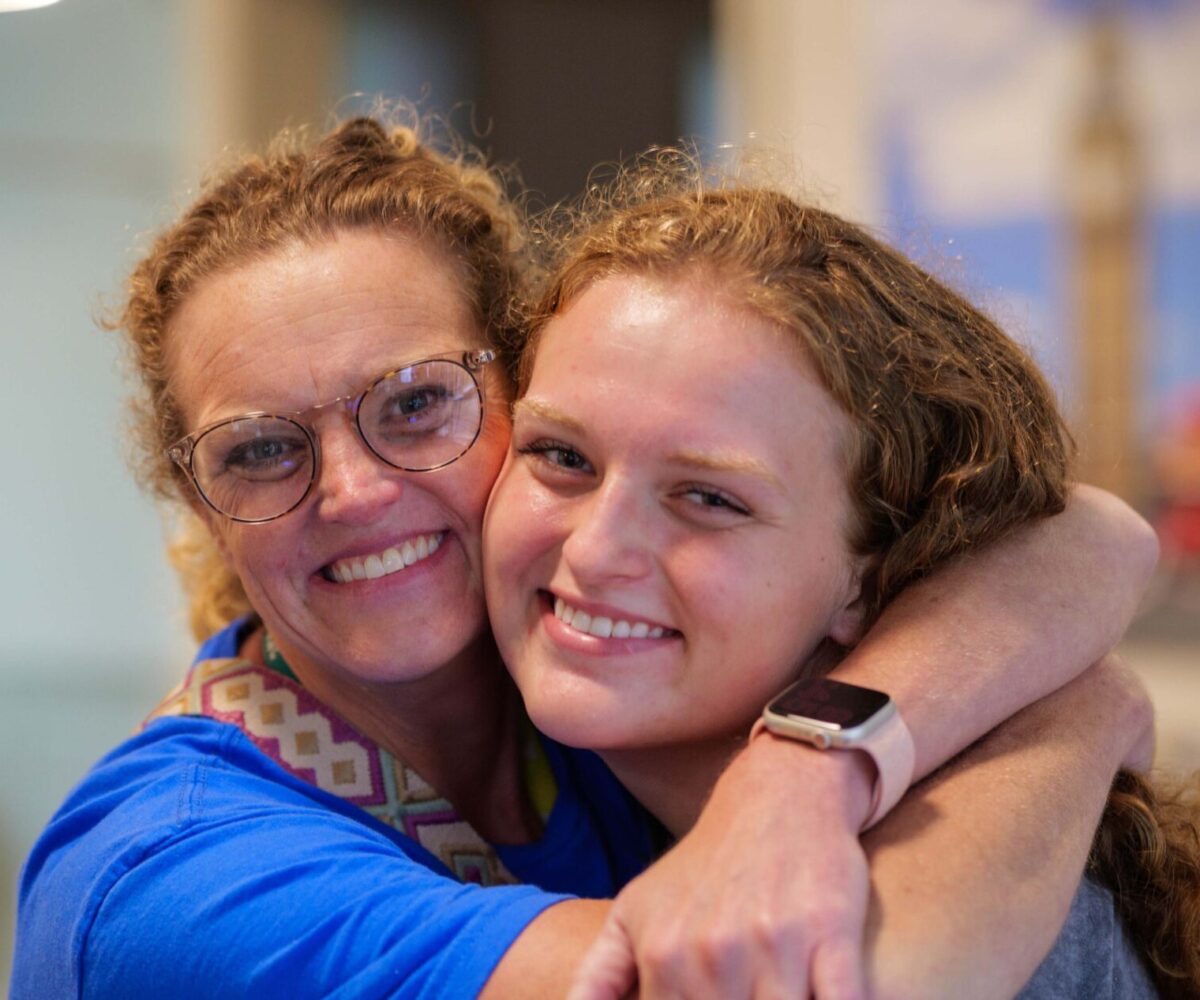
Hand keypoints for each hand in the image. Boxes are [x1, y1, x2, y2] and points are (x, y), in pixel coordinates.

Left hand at [569, 736, 874, 999]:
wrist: (779, 795)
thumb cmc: (705, 865)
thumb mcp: (635, 909)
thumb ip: (599, 976)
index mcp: (664, 955)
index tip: (704, 999)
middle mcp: (714, 954)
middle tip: (735, 990)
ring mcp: (776, 947)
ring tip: (769, 987)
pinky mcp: (832, 938)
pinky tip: (817, 991)